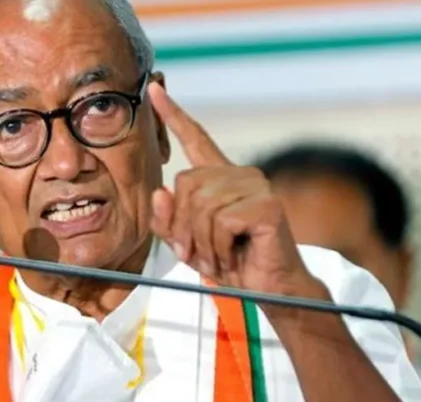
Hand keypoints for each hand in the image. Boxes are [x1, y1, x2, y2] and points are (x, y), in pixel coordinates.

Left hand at [148, 83, 323, 301]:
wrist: (267, 291)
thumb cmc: (231, 264)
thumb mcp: (187, 243)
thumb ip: (168, 220)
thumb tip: (161, 192)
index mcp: (220, 179)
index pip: (195, 138)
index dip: (173, 115)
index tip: (153, 91)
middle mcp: (240, 174)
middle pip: (185, 185)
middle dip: (182, 227)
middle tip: (196, 253)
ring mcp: (256, 186)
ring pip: (201, 206)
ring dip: (201, 243)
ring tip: (217, 258)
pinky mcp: (267, 204)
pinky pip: (221, 221)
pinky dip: (219, 247)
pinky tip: (234, 256)